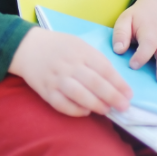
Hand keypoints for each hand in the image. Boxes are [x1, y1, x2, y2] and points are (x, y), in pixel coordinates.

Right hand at [8, 26, 131, 116]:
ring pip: (79, 94)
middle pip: (94, 82)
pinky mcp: (45, 90)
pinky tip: (85, 111)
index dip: (118, 83)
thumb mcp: (79, 44)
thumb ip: (95, 60)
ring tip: (106, 110)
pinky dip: (75, 110)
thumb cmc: (59, 46)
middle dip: (112, 97)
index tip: (129, 94)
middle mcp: (68, 64)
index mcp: (79, 50)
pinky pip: (62, 104)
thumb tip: (116, 83)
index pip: (103, 68)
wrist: (27, 46)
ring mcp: (56, 78)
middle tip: (124, 107)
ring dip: (95, 104)